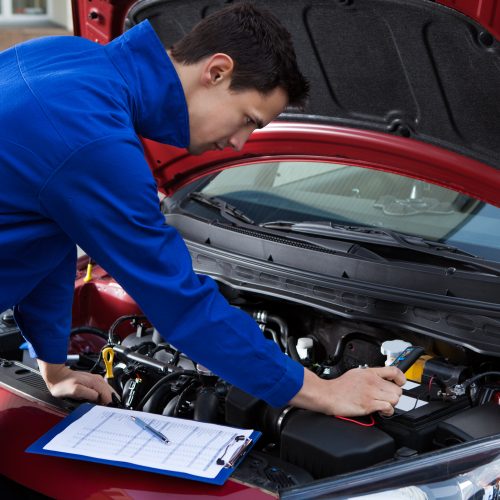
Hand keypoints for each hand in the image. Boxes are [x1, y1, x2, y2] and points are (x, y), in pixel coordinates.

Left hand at [37, 360, 115, 404]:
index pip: (108, 394)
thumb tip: (98, 397)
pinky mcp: (92, 382)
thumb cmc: (63, 384)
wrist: (57, 376)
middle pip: (109, 392)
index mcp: (95, 382)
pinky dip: (103, 396)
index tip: (105, 410)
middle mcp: (97, 379)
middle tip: (106, 410)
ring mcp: (95, 380)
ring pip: (107, 390)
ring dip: (107, 399)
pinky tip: (100, 401)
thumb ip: (88, 394)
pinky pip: (102, 389)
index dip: (108, 403)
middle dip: (110, 401)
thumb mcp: (74, 391)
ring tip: (104, 407)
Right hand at [289, 365, 405, 416]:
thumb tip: (380, 378)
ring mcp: (370, 392)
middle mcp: (372, 381)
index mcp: (369, 372)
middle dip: (393, 396)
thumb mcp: (355, 373)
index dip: (401, 378)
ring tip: (383, 405)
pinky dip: (387, 412)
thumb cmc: (339, 386)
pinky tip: (380, 411)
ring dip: (391, 404)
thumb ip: (369, 375)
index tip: (400, 383)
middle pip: (397, 389)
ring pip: (395, 399)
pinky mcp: (368, 404)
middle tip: (386, 398)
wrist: (327, 394)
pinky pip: (388, 408)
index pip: (394, 371)